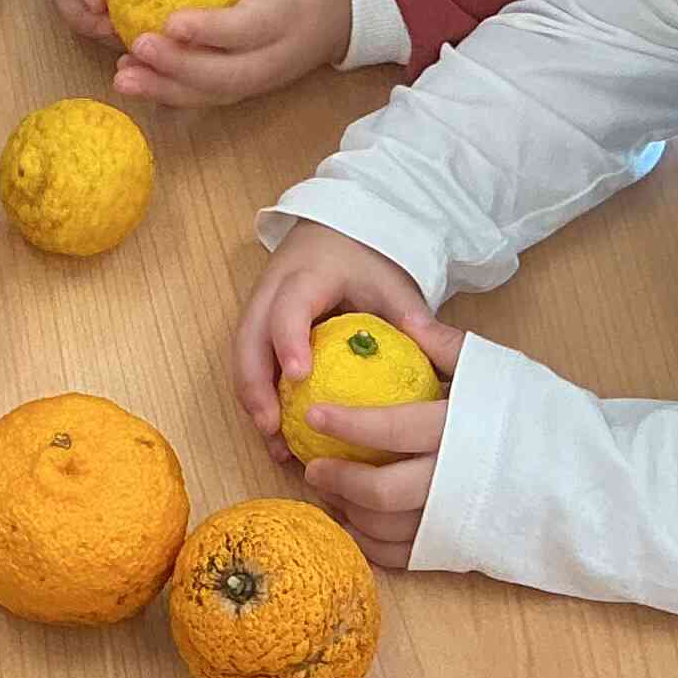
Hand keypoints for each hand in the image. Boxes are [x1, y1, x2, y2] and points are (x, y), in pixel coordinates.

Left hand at [113, 0, 351, 108]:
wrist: (342, 6)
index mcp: (289, 11)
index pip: (248, 27)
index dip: (210, 29)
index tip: (170, 22)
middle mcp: (279, 55)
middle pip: (229, 74)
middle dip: (180, 67)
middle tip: (137, 48)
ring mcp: (265, 79)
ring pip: (216, 94)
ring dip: (168, 90)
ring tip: (123, 78)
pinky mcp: (251, 89)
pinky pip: (212, 99)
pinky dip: (174, 95)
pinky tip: (138, 83)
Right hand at [233, 222, 463, 570]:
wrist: (338, 235)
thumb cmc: (367, 261)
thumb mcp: (392, 283)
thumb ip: (409, 317)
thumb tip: (436, 356)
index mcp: (305, 275)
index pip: (288, 307)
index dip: (288, 340)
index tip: (298, 375)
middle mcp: (272, 291)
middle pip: (248, 338)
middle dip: (254, 385)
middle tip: (272, 427)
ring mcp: (259, 309)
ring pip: (242, 356)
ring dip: (252, 400)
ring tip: (274, 442)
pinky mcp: (258, 328)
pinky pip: (251, 364)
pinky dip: (259, 398)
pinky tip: (278, 435)